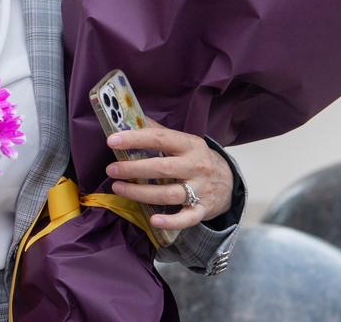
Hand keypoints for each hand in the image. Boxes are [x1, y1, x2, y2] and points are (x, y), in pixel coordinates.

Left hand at [104, 118, 233, 231]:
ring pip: (169, 193)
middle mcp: (196, 166)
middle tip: (111, 169)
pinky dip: (171, 221)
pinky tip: (153, 220)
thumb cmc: (197, 158)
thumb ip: (159, 132)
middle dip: (133, 169)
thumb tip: (128, 119)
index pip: (160, 139)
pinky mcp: (202, 210)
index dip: (135, 139)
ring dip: (141, 193)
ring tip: (118, 188)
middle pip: (162, 168)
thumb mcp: (184, 141)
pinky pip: (186, 218)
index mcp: (190, 145)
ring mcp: (200, 190)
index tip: (112, 141)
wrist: (229, 182)